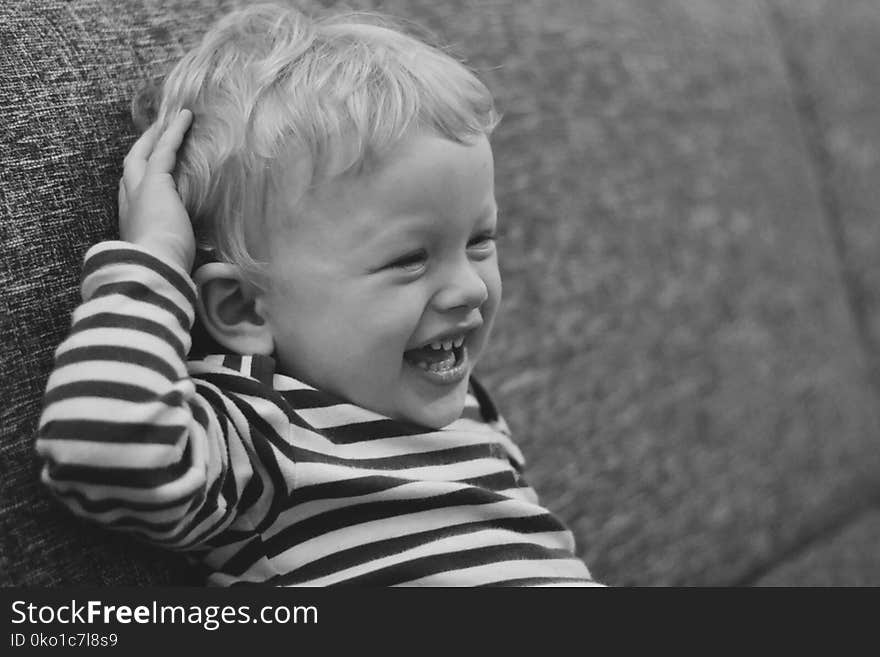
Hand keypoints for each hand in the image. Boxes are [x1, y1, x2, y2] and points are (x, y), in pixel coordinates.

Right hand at [118, 109, 194, 270]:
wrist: (154, 265)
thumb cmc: (165, 268)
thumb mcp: (171, 257)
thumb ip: (180, 254)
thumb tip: (203, 270)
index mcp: (132, 222)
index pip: (131, 193)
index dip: (139, 179)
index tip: (148, 170)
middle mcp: (129, 202)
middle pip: (131, 167)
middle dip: (141, 149)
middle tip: (153, 134)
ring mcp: (138, 189)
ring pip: (143, 153)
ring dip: (156, 135)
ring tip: (170, 120)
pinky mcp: (154, 181)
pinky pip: (165, 149)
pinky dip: (175, 132)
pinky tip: (186, 117)